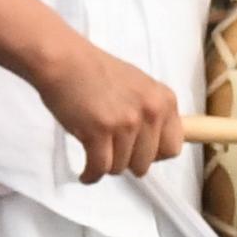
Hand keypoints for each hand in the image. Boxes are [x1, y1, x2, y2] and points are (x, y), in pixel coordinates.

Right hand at [26, 33, 183, 182]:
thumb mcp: (139, 86)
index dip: (155, 155)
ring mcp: (125, 123)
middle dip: (128, 163)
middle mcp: (150, 113)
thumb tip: (155, 141)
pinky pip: (100, 167)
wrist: (64, 60)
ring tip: (96, 155)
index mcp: (164, 101)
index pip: (173, 147)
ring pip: (121, 167)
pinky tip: (86, 174)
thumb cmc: (96, 71)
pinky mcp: (98, 132)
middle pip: (146, 162)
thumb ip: (151, 111)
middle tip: (113, 154)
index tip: (140, 153)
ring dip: (107, 166)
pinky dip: (91, 175)